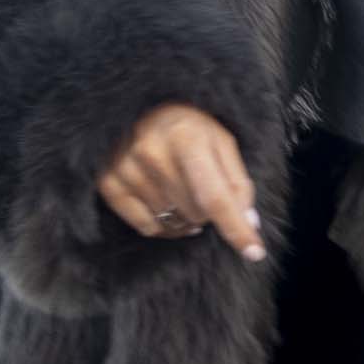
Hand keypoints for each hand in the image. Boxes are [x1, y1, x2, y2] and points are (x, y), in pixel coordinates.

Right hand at [97, 103, 263, 262]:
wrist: (139, 110)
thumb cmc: (188, 128)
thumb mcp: (220, 142)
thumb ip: (237, 182)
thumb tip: (248, 222)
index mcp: (186, 136)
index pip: (215, 197)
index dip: (236, 228)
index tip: (255, 253)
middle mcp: (151, 152)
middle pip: (196, 214)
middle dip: (207, 209)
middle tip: (199, 184)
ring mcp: (126, 169)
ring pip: (173, 223)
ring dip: (185, 216)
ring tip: (181, 189)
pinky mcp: (109, 184)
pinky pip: (147, 228)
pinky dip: (162, 224)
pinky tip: (164, 202)